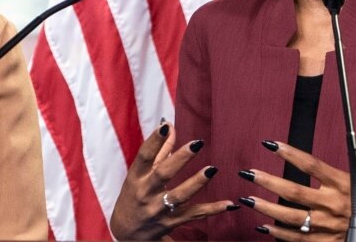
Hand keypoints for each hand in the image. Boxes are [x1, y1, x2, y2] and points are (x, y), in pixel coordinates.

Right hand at [109, 122, 235, 240]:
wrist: (127, 231)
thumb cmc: (135, 194)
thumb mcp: (140, 173)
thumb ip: (158, 150)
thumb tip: (169, 124)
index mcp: (136, 177)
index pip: (144, 156)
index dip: (154, 141)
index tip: (165, 127)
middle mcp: (146, 193)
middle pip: (163, 174)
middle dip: (180, 158)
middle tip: (197, 144)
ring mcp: (158, 209)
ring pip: (179, 196)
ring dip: (196, 183)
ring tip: (212, 169)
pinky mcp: (171, 222)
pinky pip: (194, 215)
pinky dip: (212, 210)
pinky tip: (228, 204)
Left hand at [241, 120, 355, 241]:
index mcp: (343, 185)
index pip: (312, 165)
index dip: (290, 154)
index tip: (271, 144)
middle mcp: (333, 205)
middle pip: (295, 193)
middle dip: (269, 183)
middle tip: (249, 174)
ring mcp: (329, 226)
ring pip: (293, 218)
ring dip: (269, 209)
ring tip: (249, 199)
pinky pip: (300, 239)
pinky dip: (281, 234)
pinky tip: (264, 226)